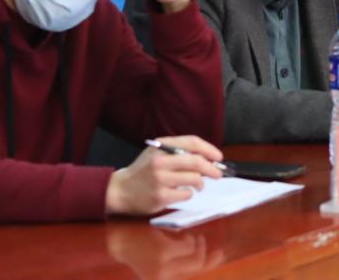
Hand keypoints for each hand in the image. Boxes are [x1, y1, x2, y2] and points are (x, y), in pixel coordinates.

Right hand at [105, 135, 222, 215]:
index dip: (209, 149)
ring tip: (198, 185)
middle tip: (218, 174)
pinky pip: (186, 194)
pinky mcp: (160, 196)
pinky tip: (182, 192)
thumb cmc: (143, 171)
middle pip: (196, 162)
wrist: (120, 190)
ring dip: (201, 183)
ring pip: (194, 179)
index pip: (192, 142)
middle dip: (212, 169)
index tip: (218, 157)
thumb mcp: (157, 153)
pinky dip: (189, 193)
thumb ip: (178, 152)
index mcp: (161, 147)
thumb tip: (208, 158)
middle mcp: (160, 161)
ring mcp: (159, 180)